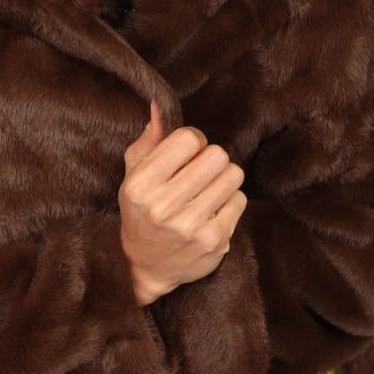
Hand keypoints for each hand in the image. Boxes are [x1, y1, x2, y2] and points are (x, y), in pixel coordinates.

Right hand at [119, 101, 246, 305]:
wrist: (148, 266)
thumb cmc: (142, 213)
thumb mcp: (134, 177)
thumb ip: (148, 141)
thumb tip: (159, 107)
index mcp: (141, 185)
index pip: (188, 139)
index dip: (194, 140)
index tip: (189, 153)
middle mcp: (164, 207)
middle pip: (216, 155)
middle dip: (212, 159)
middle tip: (202, 172)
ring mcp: (190, 226)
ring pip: (233, 175)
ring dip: (224, 179)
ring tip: (208, 190)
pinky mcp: (214, 241)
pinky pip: (239, 200)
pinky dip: (230, 201)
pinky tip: (213, 210)